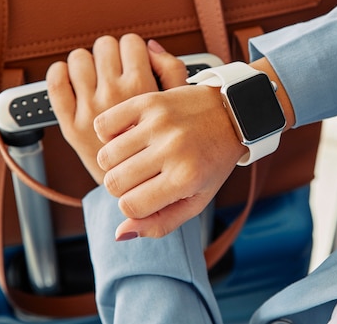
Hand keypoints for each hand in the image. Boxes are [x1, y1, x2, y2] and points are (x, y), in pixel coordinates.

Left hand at [46, 34, 186, 183]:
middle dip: (111, 53)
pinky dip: (59, 74)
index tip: (134, 56)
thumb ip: (173, 71)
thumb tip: (149, 45)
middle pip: (105, 47)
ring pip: (80, 60)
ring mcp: (93, 111)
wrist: (155, 191)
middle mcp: (119, 98)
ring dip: (87, 62)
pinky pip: (57, 85)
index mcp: (147, 92)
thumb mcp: (185, 110)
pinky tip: (69, 77)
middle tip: (117, 67)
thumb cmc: (173, 149)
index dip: (133, 47)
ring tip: (96, 75)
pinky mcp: (73, 127)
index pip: (132, 43)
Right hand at [93, 84, 246, 240]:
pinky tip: (128, 136)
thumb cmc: (212, 163)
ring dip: (115, 162)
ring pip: (105, 157)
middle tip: (142, 176)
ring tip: (136, 156)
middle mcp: (172, 150)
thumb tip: (118, 234)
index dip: (133, 206)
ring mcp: (159, 124)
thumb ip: (160, 223)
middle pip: (113, 183)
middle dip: (122, 186)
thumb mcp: (197, 201)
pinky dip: (109, 134)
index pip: (130, 206)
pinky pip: (103, 125)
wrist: (232, 114)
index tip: (147, 195)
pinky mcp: (150, 101)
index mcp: (186, 179)